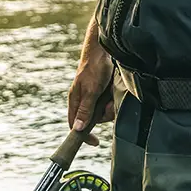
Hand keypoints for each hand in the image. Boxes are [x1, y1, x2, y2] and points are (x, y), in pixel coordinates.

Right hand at [67, 20, 114, 145]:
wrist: (105, 47)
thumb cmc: (95, 66)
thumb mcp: (91, 90)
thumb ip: (85, 109)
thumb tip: (77, 129)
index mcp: (75, 100)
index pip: (74, 124)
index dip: (82, 135)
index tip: (95, 142)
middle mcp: (84, 99)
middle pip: (93, 119)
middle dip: (104, 114)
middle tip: (109, 103)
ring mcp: (94, 95)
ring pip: (104, 111)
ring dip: (111, 104)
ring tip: (113, 91)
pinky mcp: (104, 90)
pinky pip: (111, 101)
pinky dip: (114, 97)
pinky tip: (115, 87)